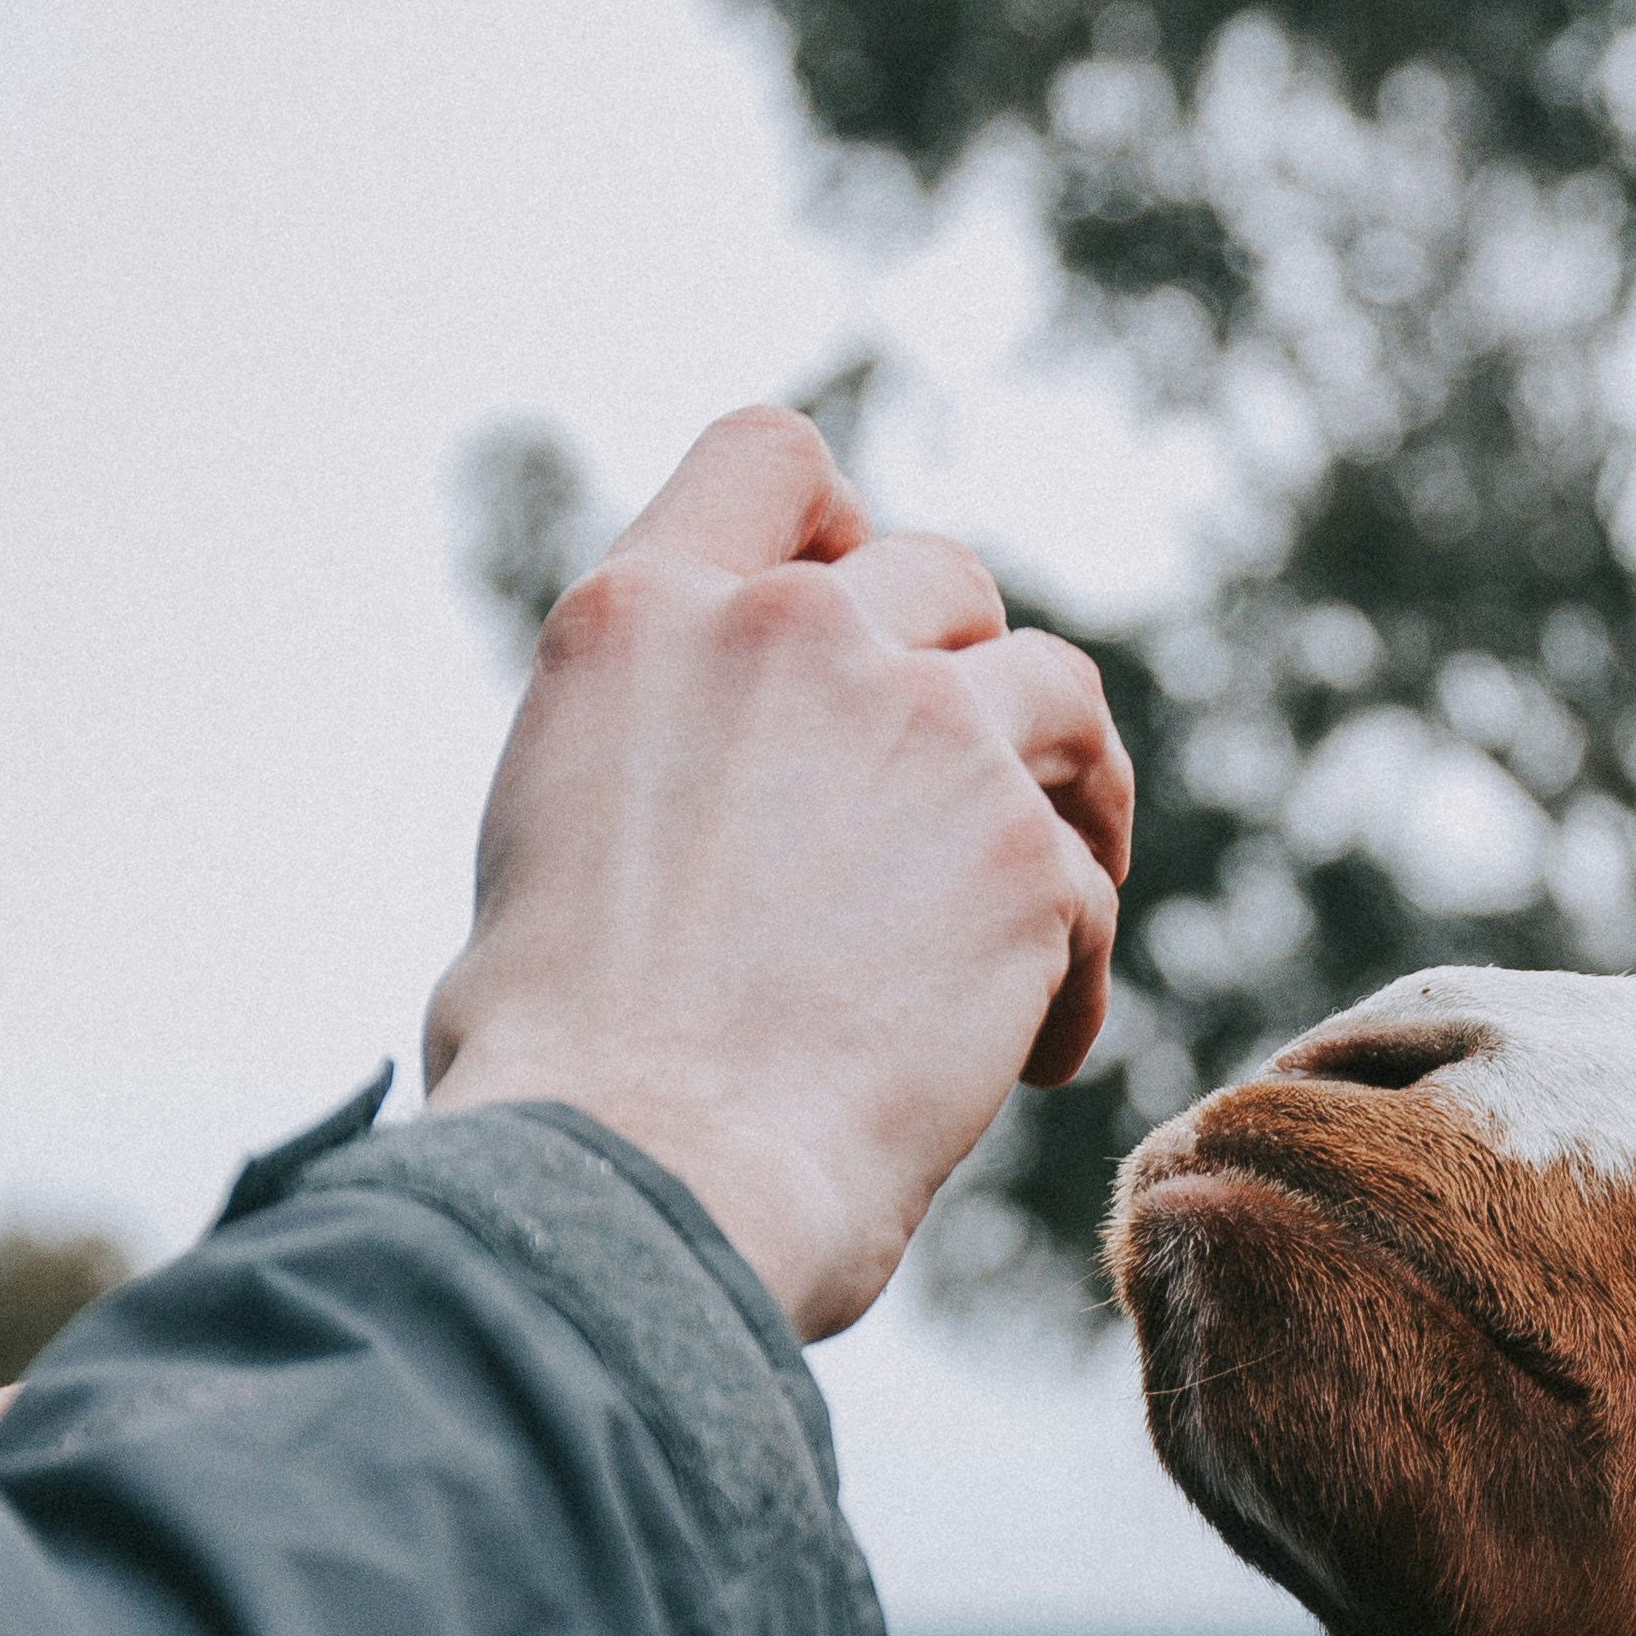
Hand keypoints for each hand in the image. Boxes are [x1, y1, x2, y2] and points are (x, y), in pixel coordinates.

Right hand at [422, 404, 1134, 1337]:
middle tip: (963, 796)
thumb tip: (710, 791)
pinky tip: (1030, 1059)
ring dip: (1067, 783)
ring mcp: (922, 730)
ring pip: (1057, 689)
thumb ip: (653, 751)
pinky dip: (1072, 965)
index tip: (865, 610)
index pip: (772, 457)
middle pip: (941, 573)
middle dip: (964, 674)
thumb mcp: (547, 834)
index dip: (842, 521)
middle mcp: (786, 635)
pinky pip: (1088, 882)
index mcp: (640, 619)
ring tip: (1060, 894)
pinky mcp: (1024, 854)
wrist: (636, 1179)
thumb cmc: (553, 1071)